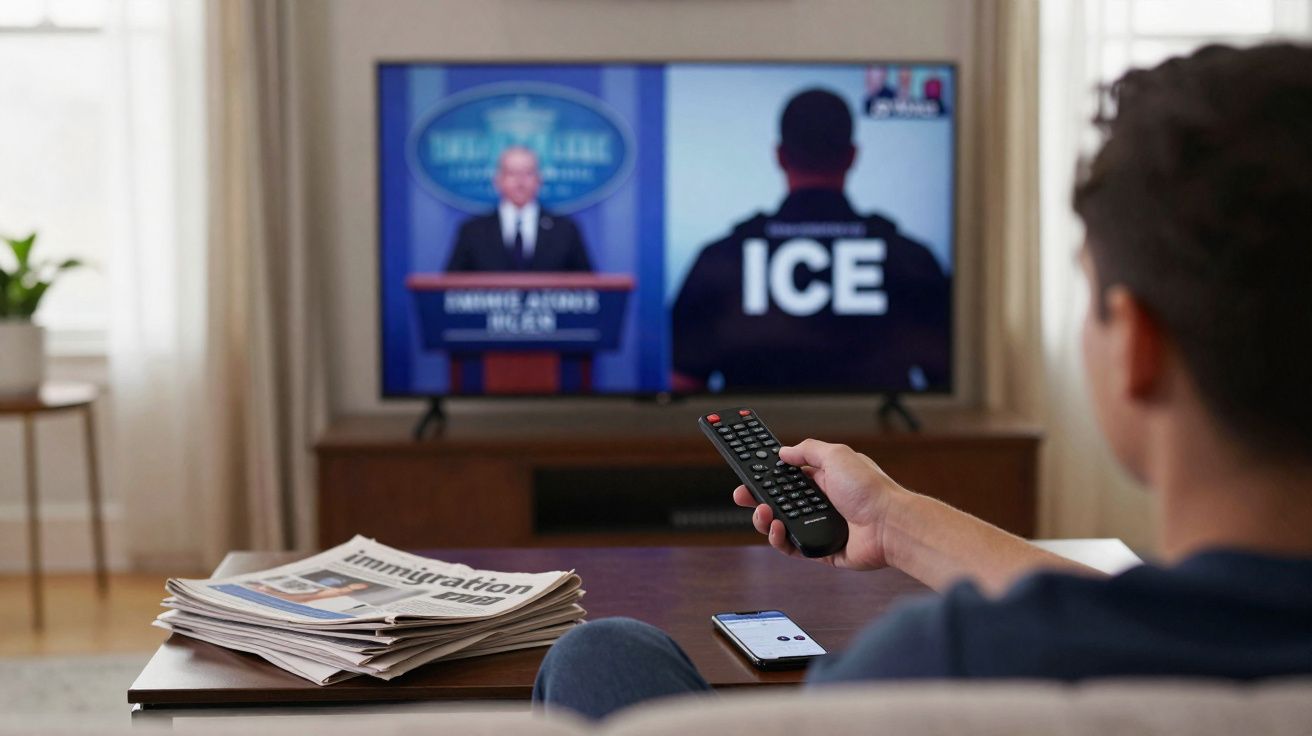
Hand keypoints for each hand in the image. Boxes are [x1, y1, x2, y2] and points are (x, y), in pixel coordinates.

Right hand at [732, 439, 908, 569]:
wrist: (890, 526)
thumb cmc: (871, 490)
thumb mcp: (837, 455)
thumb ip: (808, 451)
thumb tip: (784, 451)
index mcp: (825, 478)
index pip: (788, 476)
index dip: (768, 474)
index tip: (749, 472)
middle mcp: (821, 502)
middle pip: (780, 500)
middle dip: (757, 497)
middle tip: (742, 495)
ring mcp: (819, 526)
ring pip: (781, 524)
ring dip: (765, 518)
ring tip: (764, 513)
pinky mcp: (820, 549)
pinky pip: (792, 547)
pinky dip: (779, 539)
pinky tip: (778, 529)